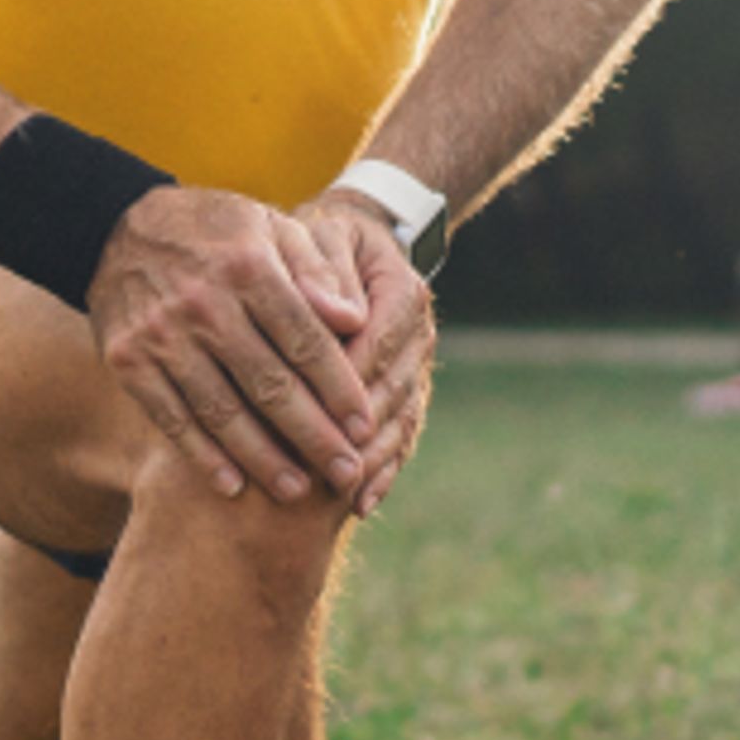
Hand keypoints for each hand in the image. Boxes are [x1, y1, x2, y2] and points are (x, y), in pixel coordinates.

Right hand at [82, 186, 378, 503]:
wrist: (113, 227)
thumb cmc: (215, 233)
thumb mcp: (270, 227)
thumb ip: (315, 273)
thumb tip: (356, 321)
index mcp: (247, 267)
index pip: (306, 340)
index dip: (340, 389)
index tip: (365, 427)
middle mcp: (203, 303)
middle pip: (269, 385)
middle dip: (314, 436)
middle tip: (346, 474)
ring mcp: (160, 335)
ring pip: (222, 411)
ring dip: (262, 458)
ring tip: (297, 492)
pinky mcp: (126, 360)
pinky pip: (170, 418)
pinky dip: (201, 456)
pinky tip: (231, 485)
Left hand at [298, 192, 437, 516]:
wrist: (348, 246)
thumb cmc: (322, 240)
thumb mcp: (322, 237)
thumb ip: (326, 271)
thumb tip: (342, 316)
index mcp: (401, 291)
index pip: (377, 341)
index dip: (352, 379)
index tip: (321, 413)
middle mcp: (418, 333)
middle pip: (393, 389)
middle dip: (362, 431)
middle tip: (330, 466)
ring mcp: (417, 367)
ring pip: (400, 418)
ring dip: (374, 459)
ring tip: (343, 491)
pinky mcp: (407, 391)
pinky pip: (401, 435)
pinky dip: (384, 471)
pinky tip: (361, 502)